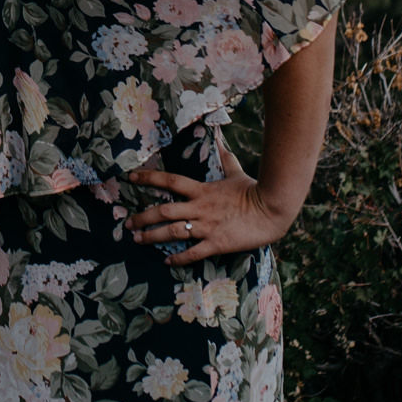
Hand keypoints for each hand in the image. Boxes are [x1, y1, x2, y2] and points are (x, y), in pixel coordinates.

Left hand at [128, 143, 293, 264]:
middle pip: (164, 210)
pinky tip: (167, 261)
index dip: (149, 178)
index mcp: (202, 190)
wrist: (273, 210)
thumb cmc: (255, 191)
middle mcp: (200, 208)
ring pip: (173, 232)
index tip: (130, 177)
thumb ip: (225, 159)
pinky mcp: (217, 243)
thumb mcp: (237, 173)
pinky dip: (178, 258)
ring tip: (137, 240)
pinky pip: (193, 253)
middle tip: (128, 223)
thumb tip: (220, 141)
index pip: (170, 181)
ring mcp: (207, 227)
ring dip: (153, 237)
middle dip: (143, 217)